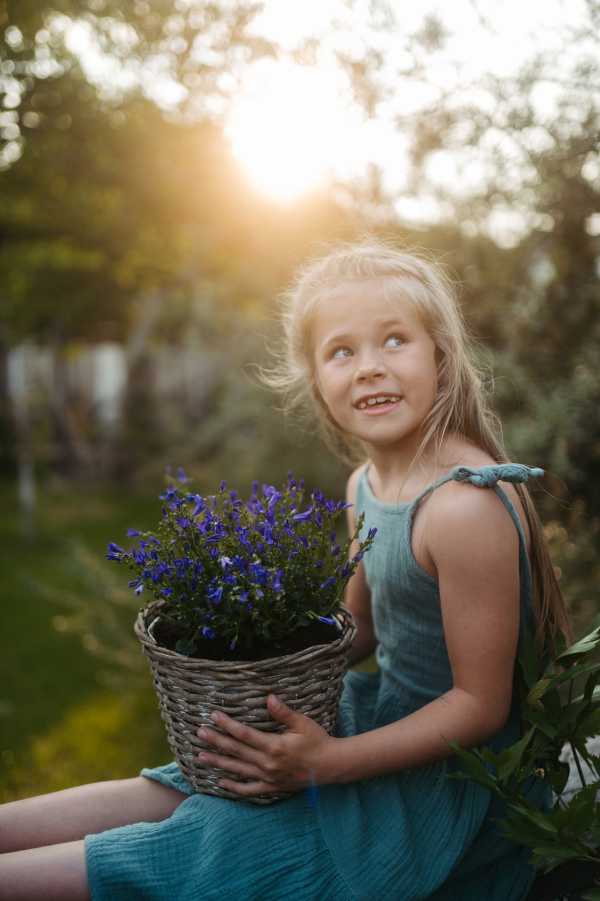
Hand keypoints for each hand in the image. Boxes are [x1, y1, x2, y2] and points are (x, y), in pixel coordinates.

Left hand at [197, 694, 335, 796]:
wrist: (331, 766)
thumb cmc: (318, 741)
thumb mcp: (303, 723)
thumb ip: (284, 712)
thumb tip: (269, 697)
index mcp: (275, 746)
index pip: (244, 734)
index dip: (227, 724)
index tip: (213, 716)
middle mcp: (268, 764)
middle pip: (237, 751)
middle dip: (217, 741)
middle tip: (199, 733)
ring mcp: (269, 778)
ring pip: (238, 770)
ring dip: (219, 763)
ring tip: (201, 757)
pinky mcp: (272, 787)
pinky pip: (249, 790)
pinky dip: (234, 787)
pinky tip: (221, 782)